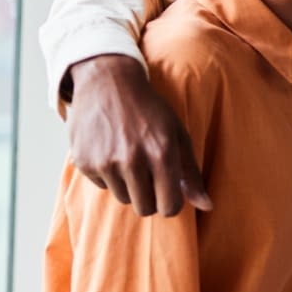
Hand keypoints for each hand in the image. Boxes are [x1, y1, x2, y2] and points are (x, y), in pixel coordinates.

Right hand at [66, 55, 207, 215]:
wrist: (108, 83)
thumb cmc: (150, 111)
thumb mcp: (178, 135)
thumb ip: (192, 173)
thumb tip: (208, 207)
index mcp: (162, 153)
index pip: (169, 207)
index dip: (171, 204)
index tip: (168, 193)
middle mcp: (132, 160)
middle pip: (145, 208)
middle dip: (150, 197)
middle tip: (149, 173)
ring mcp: (105, 161)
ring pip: (123, 198)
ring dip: (129, 185)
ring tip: (129, 157)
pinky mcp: (83, 162)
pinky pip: (102, 185)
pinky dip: (108, 174)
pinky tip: (110, 150)